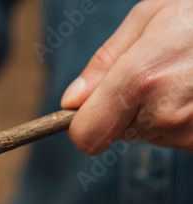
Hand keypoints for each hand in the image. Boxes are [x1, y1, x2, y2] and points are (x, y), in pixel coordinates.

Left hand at [61, 0, 192, 153]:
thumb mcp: (150, 17)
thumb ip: (103, 63)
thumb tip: (71, 102)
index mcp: (140, 80)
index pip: (86, 136)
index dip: (83, 124)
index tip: (89, 110)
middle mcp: (165, 115)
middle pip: (117, 134)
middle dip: (125, 110)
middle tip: (157, 75)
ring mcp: (192, 134)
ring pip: (150, 135)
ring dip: (157, 112)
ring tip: (185, 77)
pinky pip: (179, 138)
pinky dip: (183, 119)